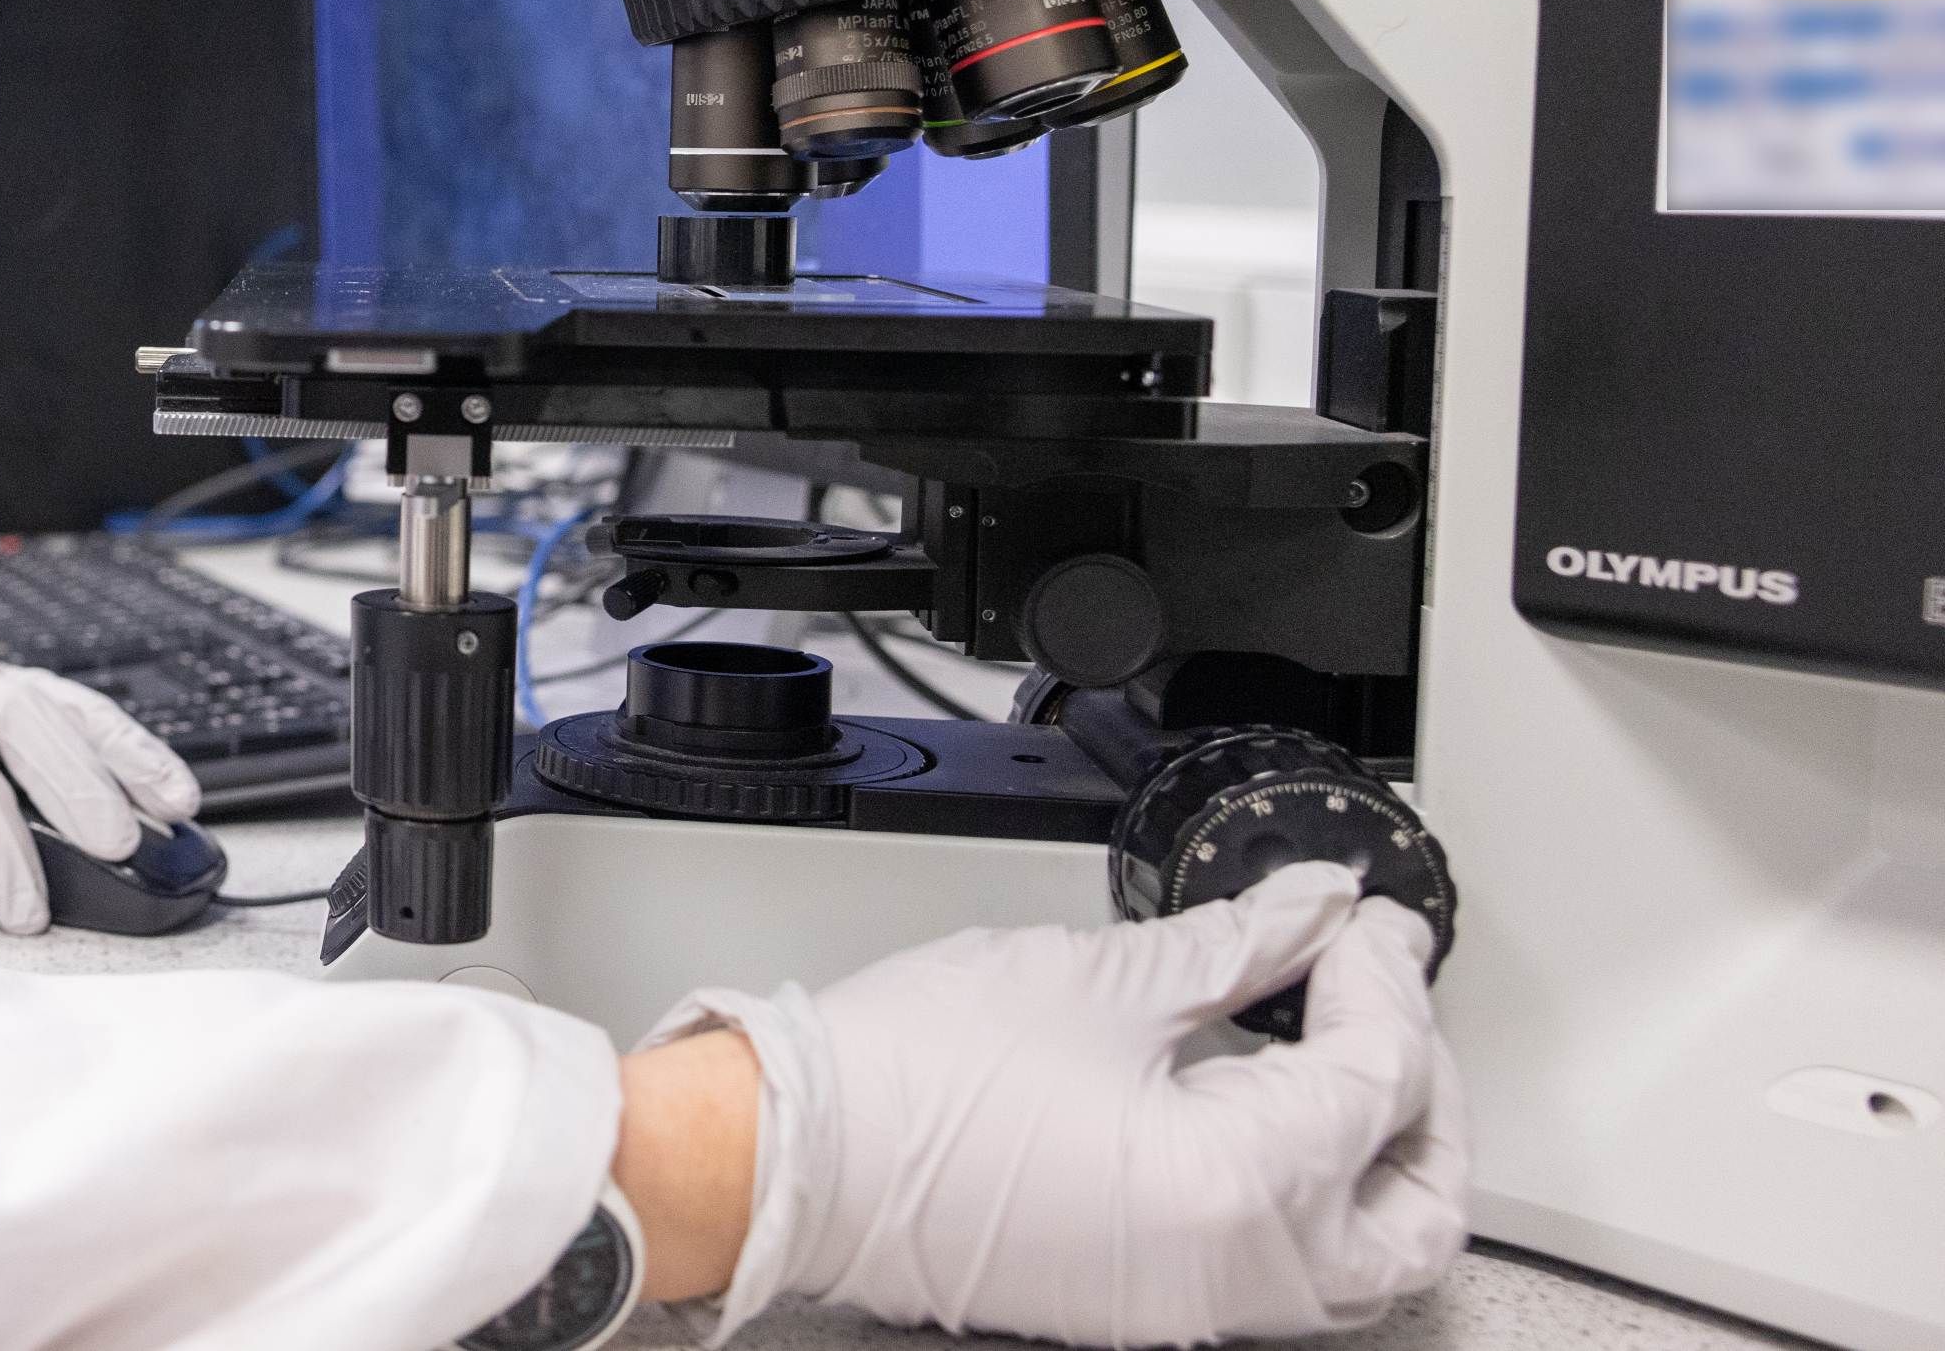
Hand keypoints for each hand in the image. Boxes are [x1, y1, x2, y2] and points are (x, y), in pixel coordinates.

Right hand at [656, 861, 1465, 1346]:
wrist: (797, 1155)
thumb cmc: (912, 1079)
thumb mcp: (1100, 977)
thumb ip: (1237, 945)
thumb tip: (1314, 912)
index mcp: (1241, 1191)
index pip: (1380, 1078)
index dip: (1383, 979)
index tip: (1362, 920)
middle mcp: (1239, 1275)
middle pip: (1417, 1207)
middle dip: (1423, 1093)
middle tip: (1382, 995)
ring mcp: (1198, 1306)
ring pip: (1362, 1257)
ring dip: (1373, 1153)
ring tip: (1331, 1041)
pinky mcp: (1153, 1305)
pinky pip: (1283, 1265)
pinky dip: (1306, 1186)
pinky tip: (1261, 1097)